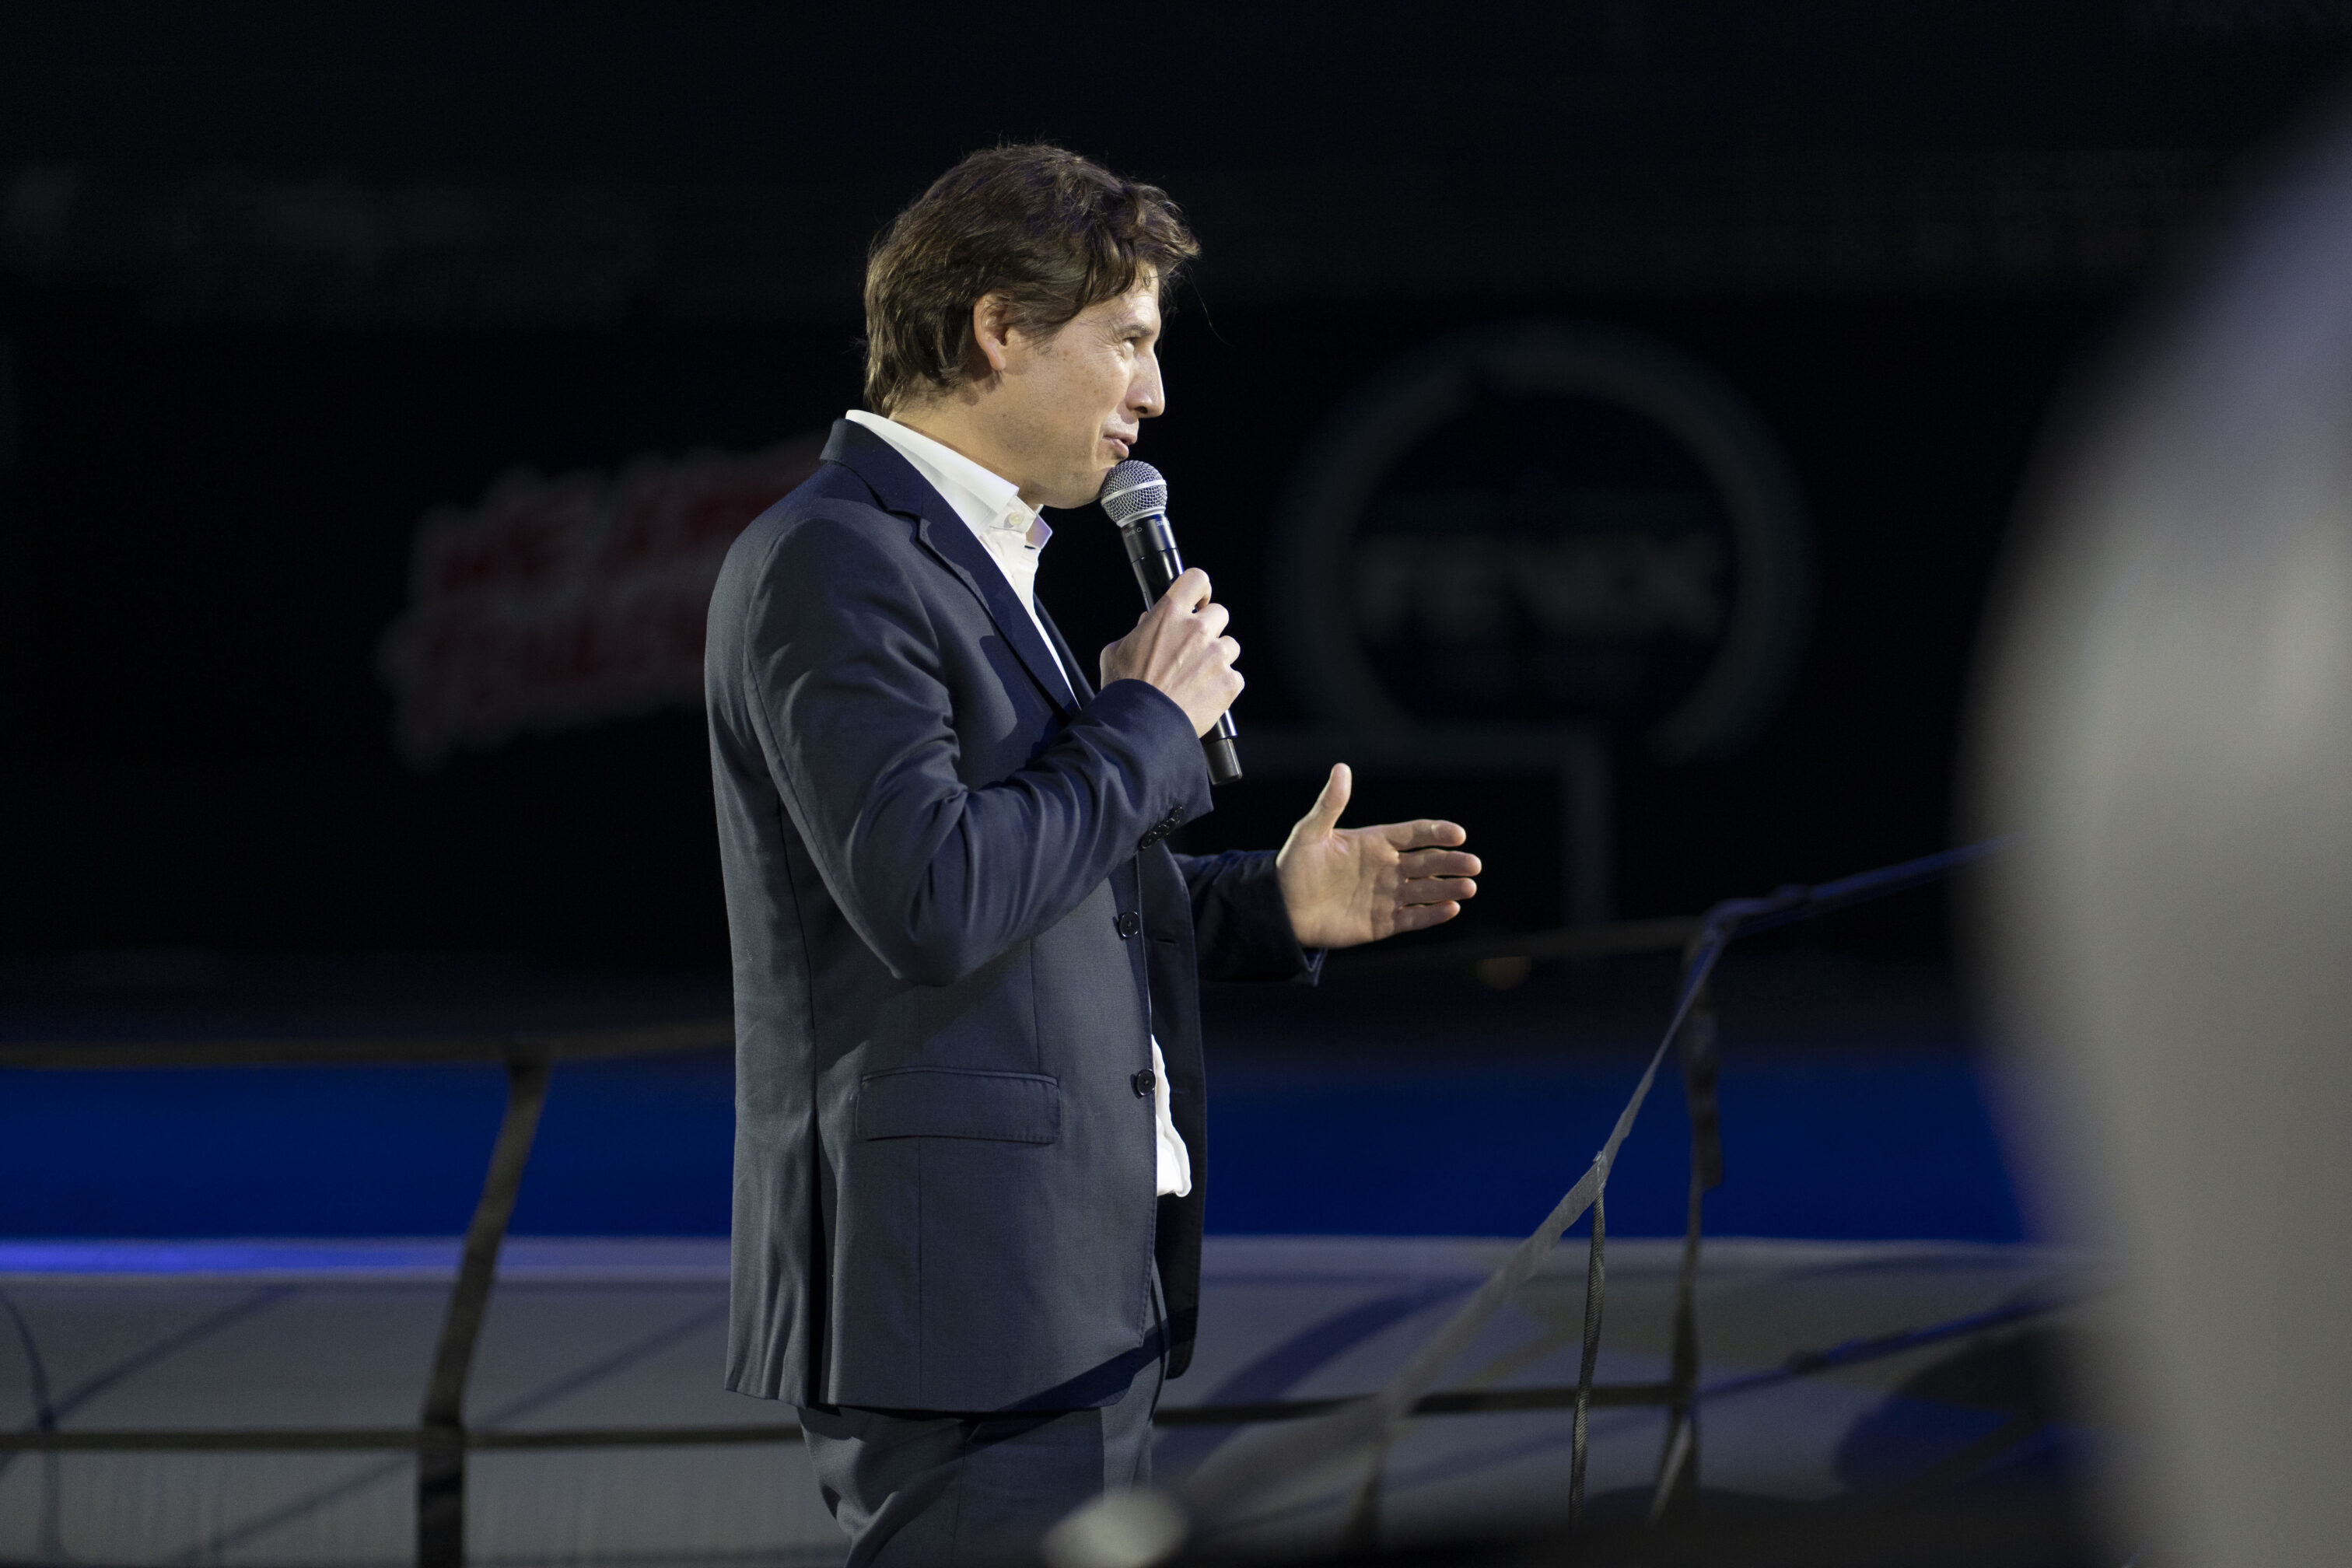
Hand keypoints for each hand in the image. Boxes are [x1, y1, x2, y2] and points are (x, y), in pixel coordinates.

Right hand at [1099, 567, 1243, 736]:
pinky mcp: (1229, 682)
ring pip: (1230, 645)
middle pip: (1219, 613)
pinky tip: (1204, 694)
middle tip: (1194, 648)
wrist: (1141, 726)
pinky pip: (1235, 676)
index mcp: (1169, 615)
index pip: (1196, 579)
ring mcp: (1216, 655)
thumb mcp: (1117, 651)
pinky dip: (1223, 685)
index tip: (1199, 600)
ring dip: (1218, 657)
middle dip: (1209, 628)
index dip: (1200, 588)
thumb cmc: (1125, 690)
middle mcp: (1196, 630)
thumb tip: (1148, 624)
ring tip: (1197, 677)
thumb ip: (1138, 632)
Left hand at [1275, 764, 1478, 948]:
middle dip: (1451, 863)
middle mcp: (1387, 868)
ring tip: (1469, 887)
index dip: (1436, 833)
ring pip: (1425, 890)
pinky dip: (1432, 915)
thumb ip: (1329, 804)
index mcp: (1375, 843)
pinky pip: (1412, 918)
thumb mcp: (1309, 833)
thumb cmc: (1295, 867)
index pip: (1414, 834)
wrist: (1282, 908)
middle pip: (1427, 863)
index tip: (1458, 834)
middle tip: (1474, 865)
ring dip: (1448, 888)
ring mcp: (1387, 896)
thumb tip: (1341, 768)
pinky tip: (1451, 909)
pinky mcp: (1382, 923)